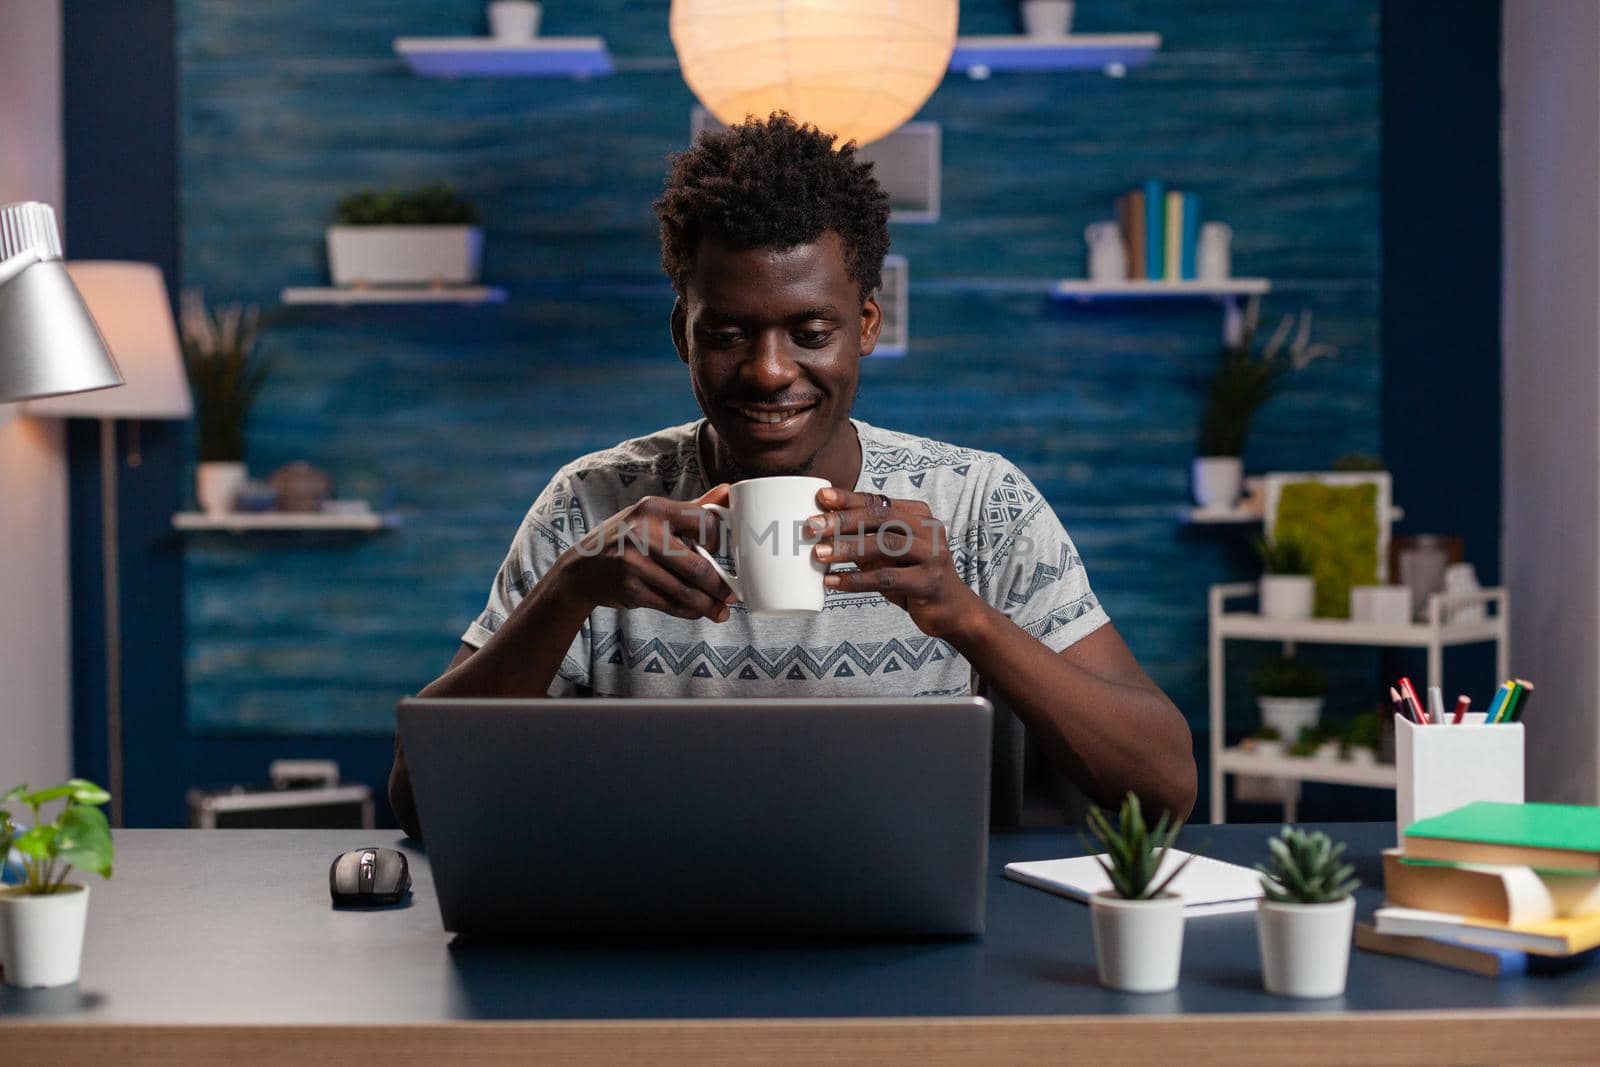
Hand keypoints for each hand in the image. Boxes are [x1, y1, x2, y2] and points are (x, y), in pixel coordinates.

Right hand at [554, 484, 737, 621]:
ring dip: (709, 605)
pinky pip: (670, 605)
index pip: (703, 522)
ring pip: (686, 591)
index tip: (720, 552)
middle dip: (720, 586)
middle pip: (698, 566)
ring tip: (721, 611)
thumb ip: (693, 507)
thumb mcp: (653, 515)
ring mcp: (634, 563)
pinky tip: (698, 612)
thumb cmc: (626, 538)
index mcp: (653, 508)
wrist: (582, 568)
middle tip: (733, 595)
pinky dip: (689, 611)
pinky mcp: (631, 589)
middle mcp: (643, 533)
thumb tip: (728, 490)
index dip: (718, 540)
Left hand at [807, 487, 986, 638]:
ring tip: (817, 554)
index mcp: (918, 515)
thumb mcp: (889, 554)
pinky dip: (857, 580)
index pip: (878, 502)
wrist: (952, 611)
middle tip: (811, 527)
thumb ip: (865, 539)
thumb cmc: (912, 577)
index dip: (848, 499)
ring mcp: (932, 554)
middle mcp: (928, 529)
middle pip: (881, 518)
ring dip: (847, 549)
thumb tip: (822, 528)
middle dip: (843, 520)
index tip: (819, 497)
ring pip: (884, 545)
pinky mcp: (929, 581)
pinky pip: (887, 578)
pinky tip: (833, 582)